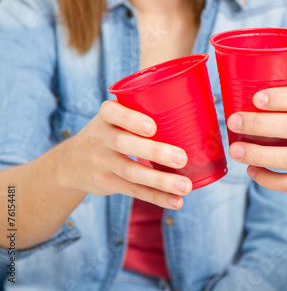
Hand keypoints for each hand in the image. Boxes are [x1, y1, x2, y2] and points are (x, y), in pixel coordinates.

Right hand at [56, 100, 191, 208]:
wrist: (71, 163)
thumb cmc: (111, 131)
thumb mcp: (115, 117)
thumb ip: (144, 110)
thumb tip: (198, 102)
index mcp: (106, 116)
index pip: (112, 113)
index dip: (131, 119)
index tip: (153, 128)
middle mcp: (100, 138)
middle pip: (125, 144)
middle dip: (155, 152)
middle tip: (183, 158)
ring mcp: (102, 162)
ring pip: (131, 172)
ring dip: (161, 181)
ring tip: (186, 186)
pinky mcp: (107, 183)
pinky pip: (134, 191)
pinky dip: (156, 197)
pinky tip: (176, 201)